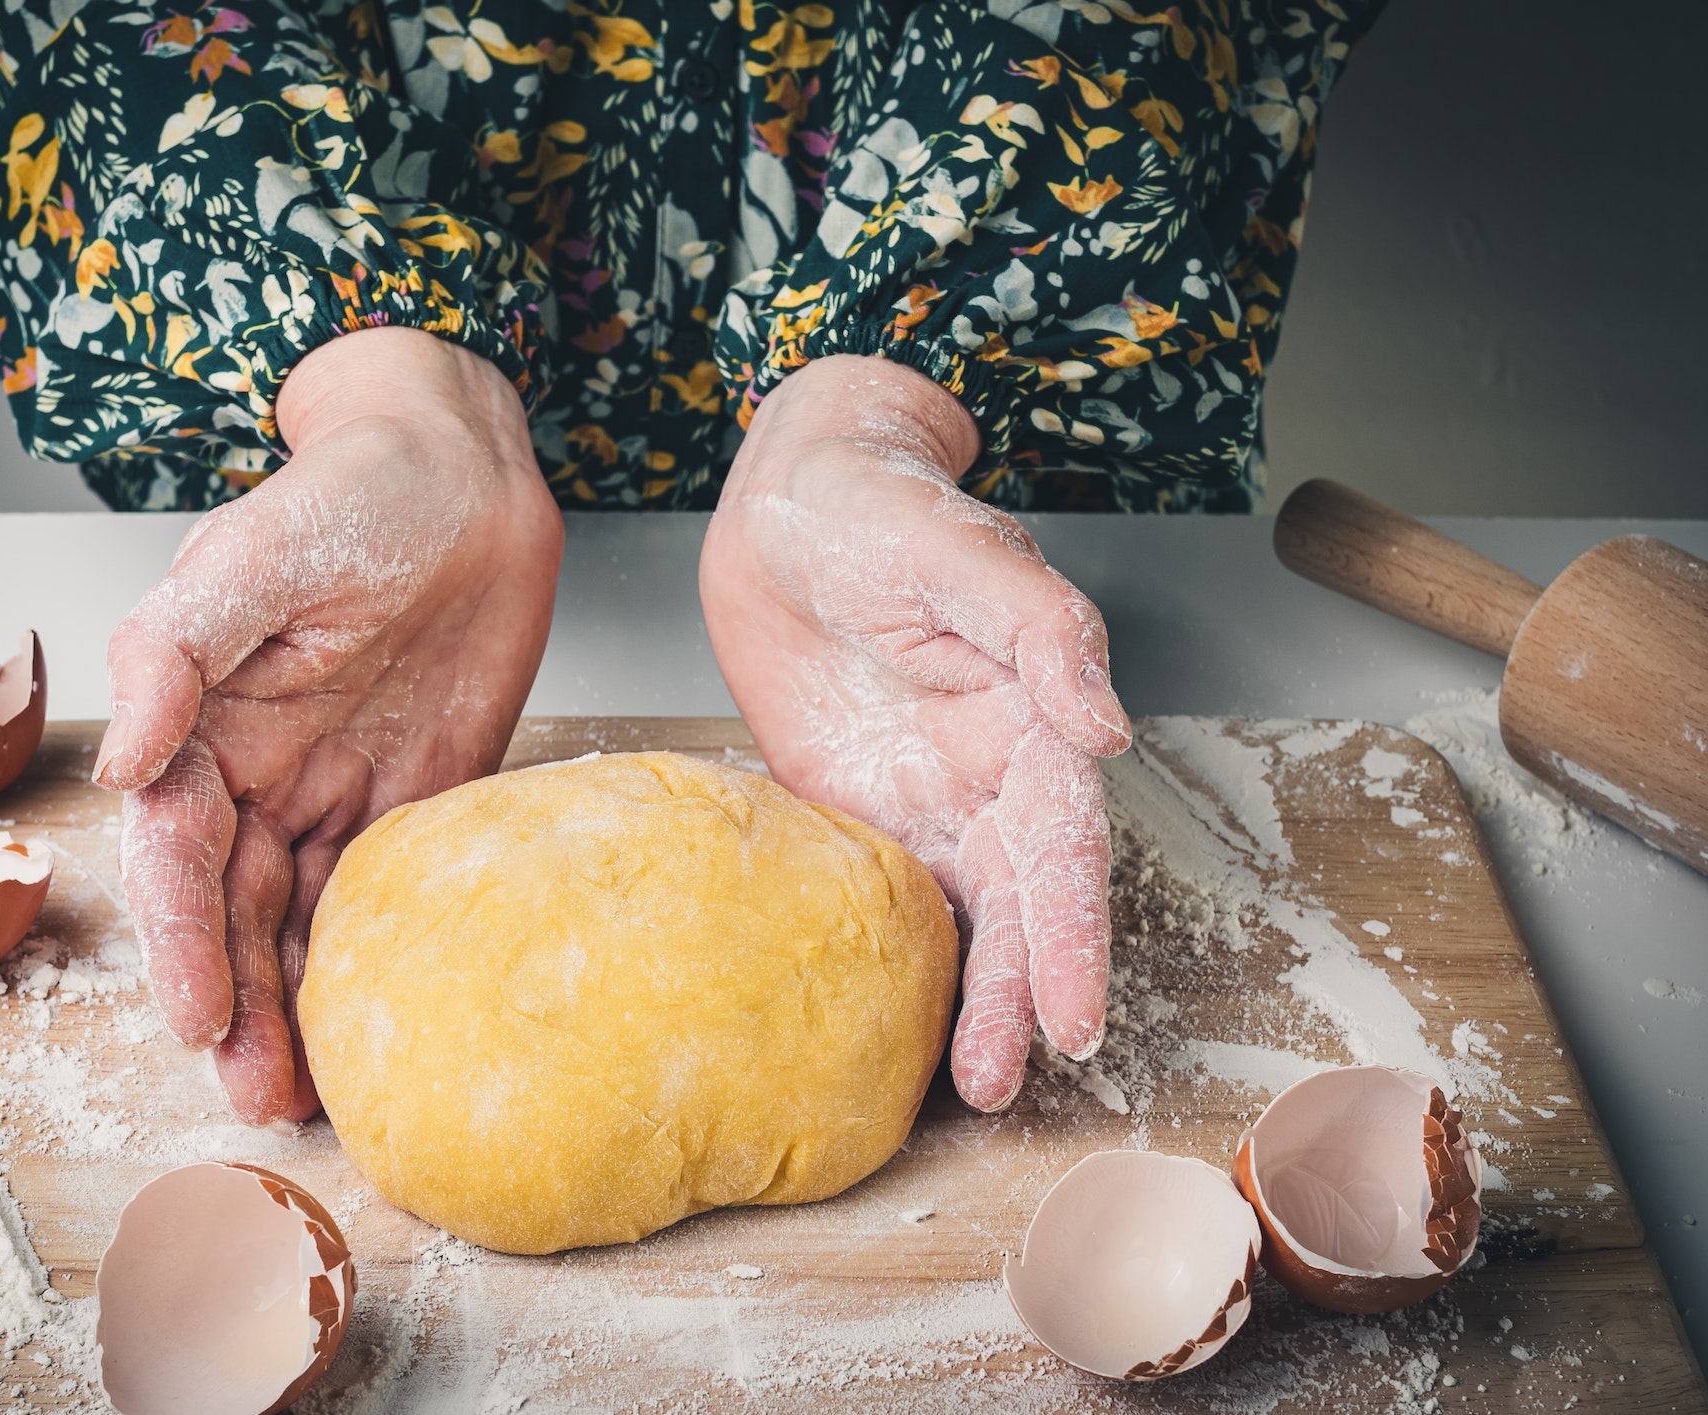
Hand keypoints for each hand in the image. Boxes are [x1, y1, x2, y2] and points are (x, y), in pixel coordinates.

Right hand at [97, 328, 563, 1124]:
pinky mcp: (411, 801)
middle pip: (233, 912)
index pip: (178, 855)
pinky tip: (374, 1026)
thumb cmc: (353, 497)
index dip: (183, 940)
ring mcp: (333, 792)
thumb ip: (175, 647)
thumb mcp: (253, 554)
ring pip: (299, 921)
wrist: (468, 483)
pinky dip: (370, 962)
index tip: (196, 1016)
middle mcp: (258, 772)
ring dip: (293, 1007)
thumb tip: (123, 755)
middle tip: (257, 1094)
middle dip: (236, 1005)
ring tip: (303, 1095)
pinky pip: (382, 895)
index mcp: (202, 724)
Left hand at [700, 355, 1129, 1111]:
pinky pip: (889, 893)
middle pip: (1021, 900)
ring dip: (974, 997)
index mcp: (1032, 714)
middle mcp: (990, 769)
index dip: (1071, 932)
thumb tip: (1105, 730)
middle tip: (1003, 1078)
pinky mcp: (858, 807)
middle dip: (1022, 991)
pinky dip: (907, 960)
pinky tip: (903, 1026)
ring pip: (965, 913)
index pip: (1064, 843)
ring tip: (969, 1081)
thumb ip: (1043, 631)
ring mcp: (925, 795)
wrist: (789, 505)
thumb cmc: (883, 505)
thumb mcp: (961, 551)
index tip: (1073, 1015)